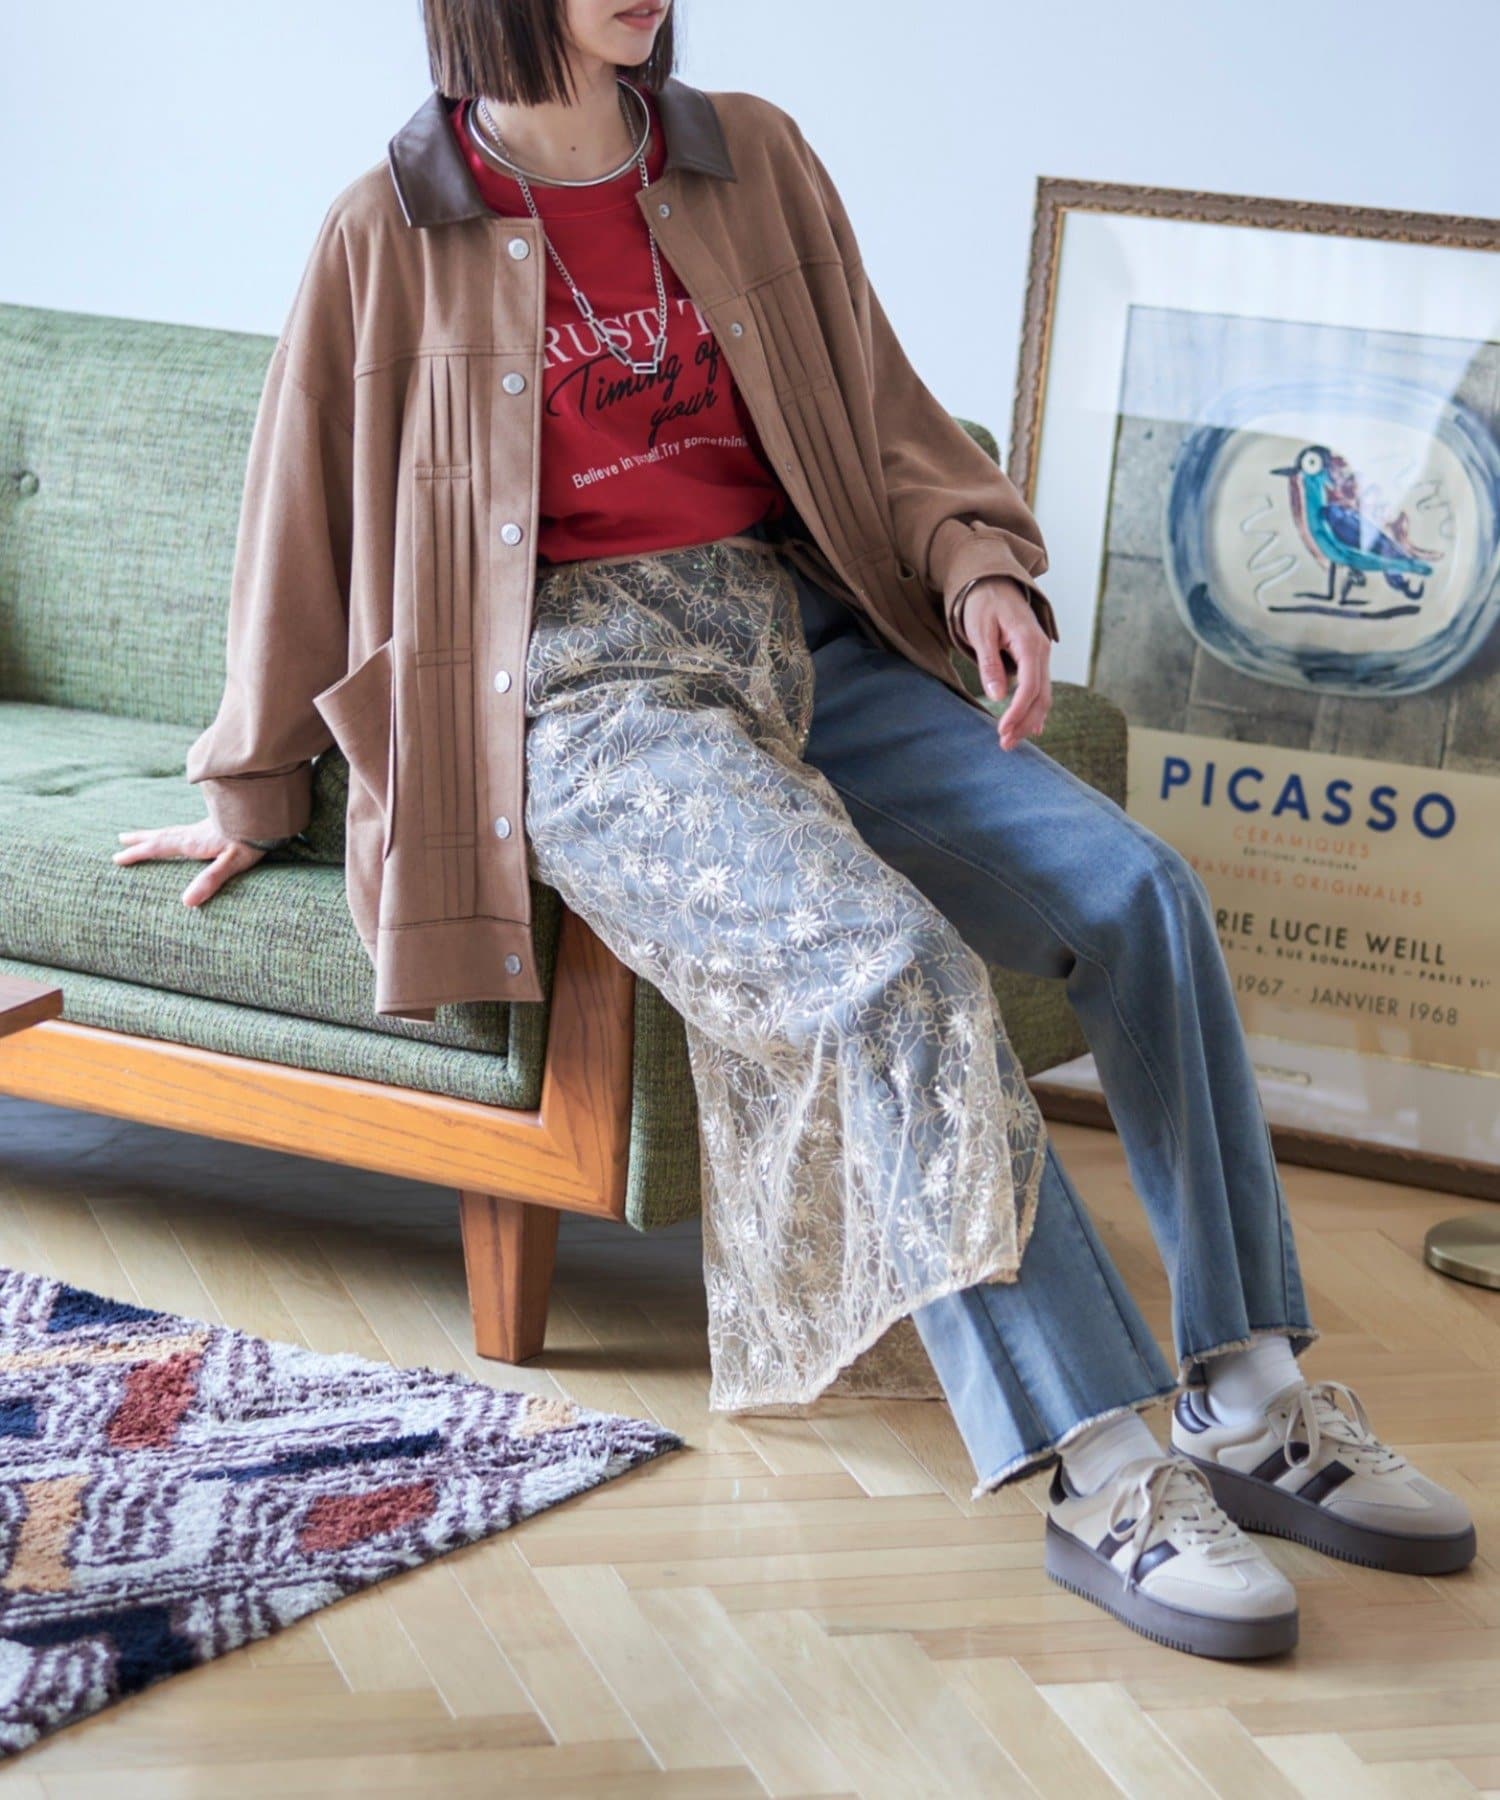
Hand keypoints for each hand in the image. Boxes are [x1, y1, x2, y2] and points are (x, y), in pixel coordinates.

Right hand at [113, 821, 267, 907]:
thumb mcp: (233, 862)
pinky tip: (184, 833)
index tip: (116, 858)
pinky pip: (188, 828)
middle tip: (120, 839)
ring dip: (156, 833)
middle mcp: (196, 832)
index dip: (138, 853)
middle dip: (141, 840)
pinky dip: (176, 831)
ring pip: (174, 829)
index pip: (160, 847)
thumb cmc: (254, 837)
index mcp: (195, 842)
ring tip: (143, 835)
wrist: (270, 810)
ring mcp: (206, 826)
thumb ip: (210, 880)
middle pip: (162, 835)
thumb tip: (186, 902)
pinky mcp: (218, 822)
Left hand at [959, 576, 1052, 751]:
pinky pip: (1040, 688)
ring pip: (1043, 694)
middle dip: (1025, 722)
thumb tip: (997, 696)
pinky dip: (1034, 708)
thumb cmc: (983, 603)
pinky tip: (1029, 727)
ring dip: (1029, 719)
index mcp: (1029, 642)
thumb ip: (989, 663)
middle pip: (1041, 695)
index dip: (1018, 711)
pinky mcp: (1035, 659)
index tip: (1002, 730)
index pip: (1030, 685)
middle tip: (1005, 744)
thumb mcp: (980, 630)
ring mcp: (1041, 655)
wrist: (992, 582)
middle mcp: (1041, 650)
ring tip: (1011, 740)